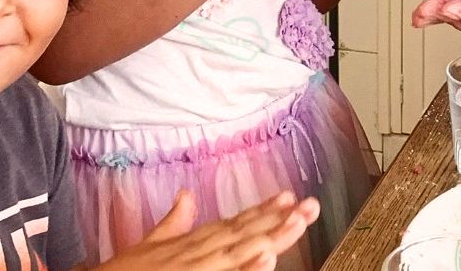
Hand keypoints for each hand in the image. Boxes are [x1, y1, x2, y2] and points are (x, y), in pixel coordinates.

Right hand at [99, 190, 319, 270]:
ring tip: (296, 224)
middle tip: (310, 206)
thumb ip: (173, 221)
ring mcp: (195, 269)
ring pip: (238, 252)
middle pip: (244, 232)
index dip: (264, 210)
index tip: (291, 197)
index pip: (236, 222)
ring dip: (268, 237)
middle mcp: (198, 251)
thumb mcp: (149, 243)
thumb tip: (185, 196)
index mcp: (194, 241)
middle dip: (278, 219)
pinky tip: (265, 260)